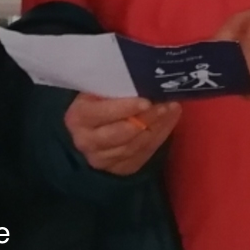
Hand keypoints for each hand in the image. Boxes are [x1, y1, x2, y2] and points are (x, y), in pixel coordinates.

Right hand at [64, 93, 180, 175]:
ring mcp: (103, 159)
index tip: (146, 101)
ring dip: (157, 126)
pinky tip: (168, 121)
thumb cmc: (95, 100)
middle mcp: (87, 141)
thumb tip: (141, 81)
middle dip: (147, 118)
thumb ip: (113, 87)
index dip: (125, 107)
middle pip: (122, 132)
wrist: (89, 128)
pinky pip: (144, 154)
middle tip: (166, 103)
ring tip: (171, 109)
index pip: (103, 113)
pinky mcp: (119, 168)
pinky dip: (159, 136)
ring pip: (135, 145)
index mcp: (78, 117)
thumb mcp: (96, 89)